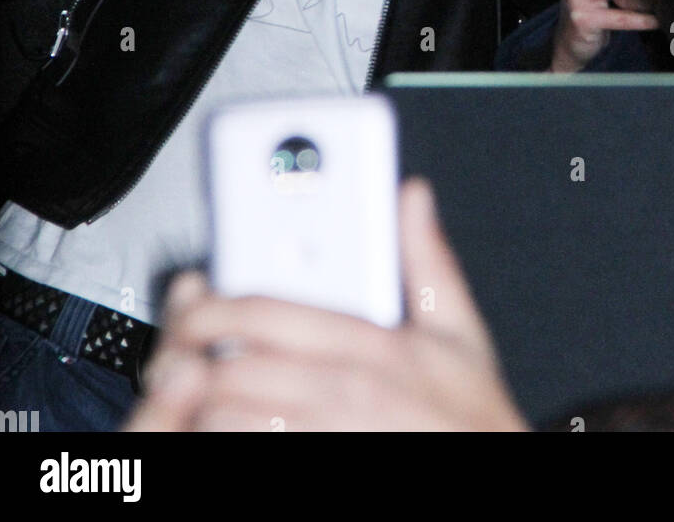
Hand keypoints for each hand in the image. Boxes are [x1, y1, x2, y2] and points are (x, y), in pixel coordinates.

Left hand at [124, 179, 528, 432]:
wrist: (492, 477)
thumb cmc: (472, 422)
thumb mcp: (461, 334)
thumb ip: (429, 259)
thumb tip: (412, 197)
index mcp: (374, 345)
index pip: (264, 311)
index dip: (211, 305)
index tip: (192, 304)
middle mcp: (345, 392)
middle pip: (231, 367)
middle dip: (191, 359)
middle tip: (181, 357)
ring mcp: (327, 439)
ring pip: (225, 418)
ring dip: (202, 410)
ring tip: (200, 401)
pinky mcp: (315, 470)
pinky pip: (240, 454)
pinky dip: (223, 442)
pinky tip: (229, 433)